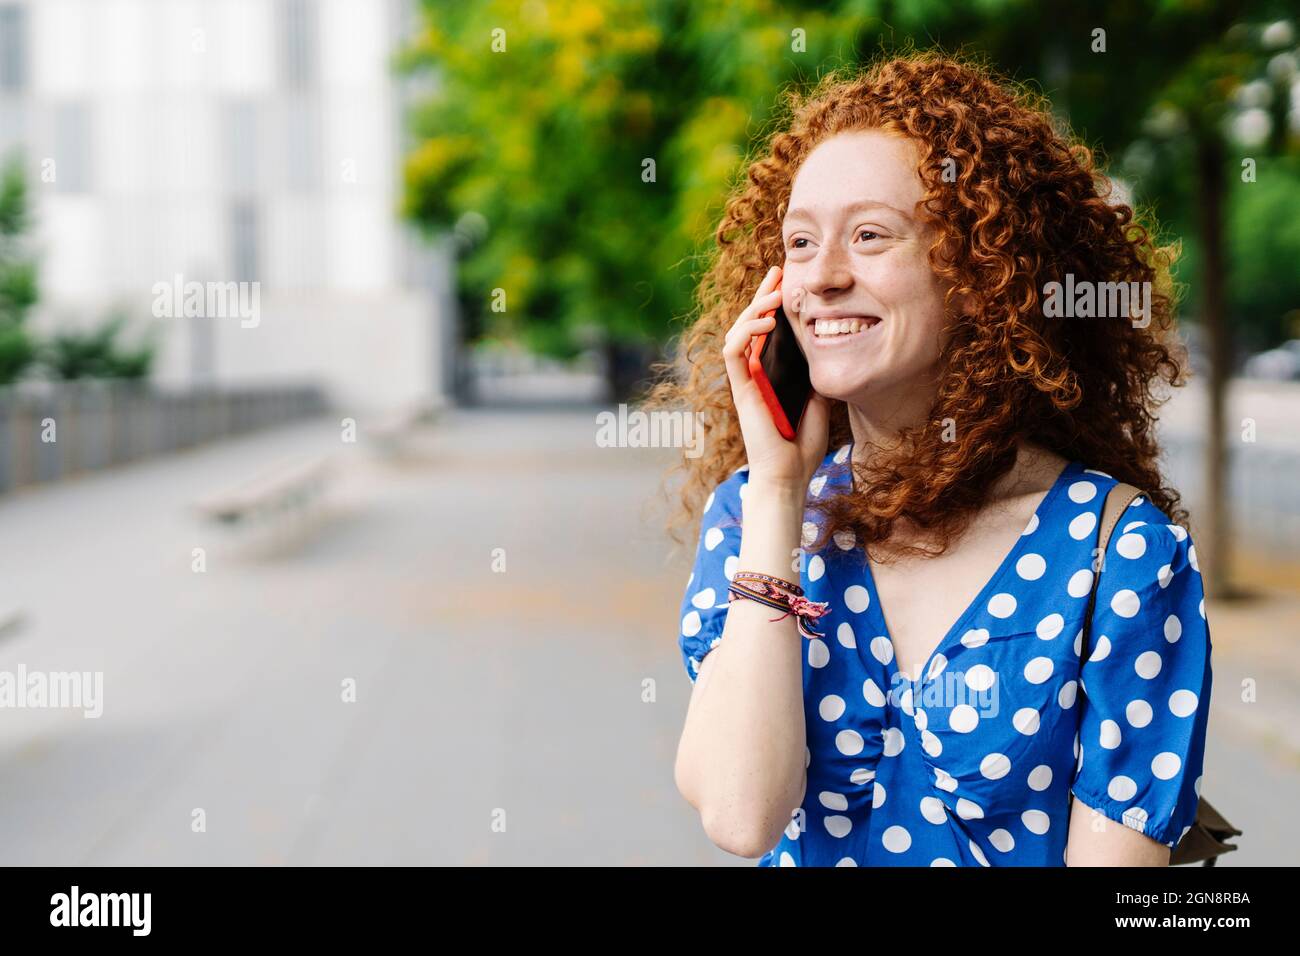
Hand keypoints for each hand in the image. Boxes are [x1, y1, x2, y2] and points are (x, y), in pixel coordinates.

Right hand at [722, 265, 830, 491]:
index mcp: (771, 373)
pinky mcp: (740, 388)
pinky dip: (746, 332)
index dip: (774, 303)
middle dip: (763, 295)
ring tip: (773, 295)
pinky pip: (733, 352)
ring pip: (737, 332)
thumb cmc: (801, 444)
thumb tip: (829, 349)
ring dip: (753, 309)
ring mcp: (745, 379)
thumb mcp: (819, 399)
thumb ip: (816, 374)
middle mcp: (754, 372)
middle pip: (751, 324)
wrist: (790, 473)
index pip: (768, 330)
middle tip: (777, 272)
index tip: (786, 280)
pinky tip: (767, 322)